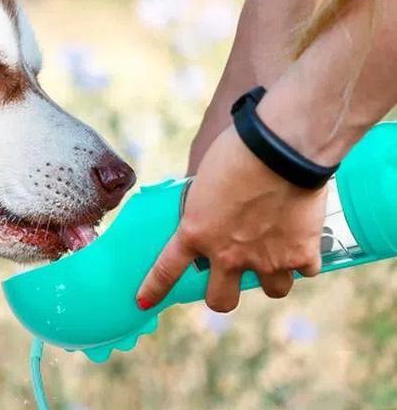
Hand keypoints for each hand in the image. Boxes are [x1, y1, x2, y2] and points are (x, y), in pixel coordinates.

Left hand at [136, 125, 326, 311]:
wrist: (280, 148)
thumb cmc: (237, 151)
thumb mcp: (205, 178)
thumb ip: (205, 204)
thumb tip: (212, 209)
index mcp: (196, 232)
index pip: (167, 270)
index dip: (154, 289)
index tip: (144, 302)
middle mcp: (228, 254)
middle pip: (221, 301)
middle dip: (224, 294)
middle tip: (230, 275)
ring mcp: (266, 259)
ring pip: (272, 290)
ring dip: (273, 275)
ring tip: (277, 253)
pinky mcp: (301, 254)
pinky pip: (306, 270)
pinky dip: (306, 258)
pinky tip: (304, 239)